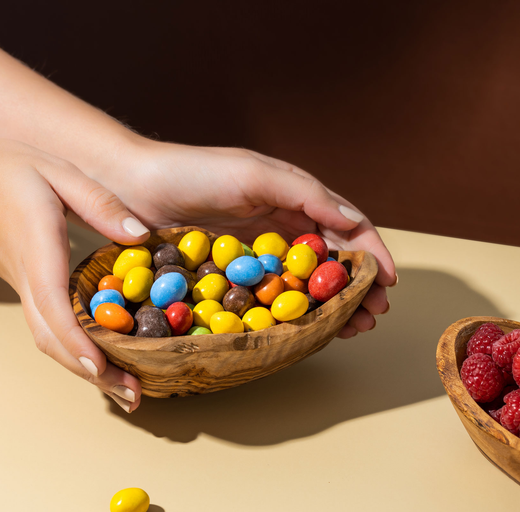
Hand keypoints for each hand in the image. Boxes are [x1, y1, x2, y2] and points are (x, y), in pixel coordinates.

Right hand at [0, 132, 149, 410]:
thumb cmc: (2, 170)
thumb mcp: (56, 172)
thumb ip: (99, 203)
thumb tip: (141, 235)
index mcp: (36, 249)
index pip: (54, 305)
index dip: (76, 340)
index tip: (101, 367)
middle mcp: (27, 279)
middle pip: (53, 338)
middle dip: (91, 372)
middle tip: (131, 397)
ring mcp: (23, 288)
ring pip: (50, 339)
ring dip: (85, 369)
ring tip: (124, 389)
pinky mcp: (25, 288)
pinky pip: (49, 327)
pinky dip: (74, 350)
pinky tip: (101, 357)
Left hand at [104, 139, 396, 336]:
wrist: (131, 185)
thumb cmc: (193, 172)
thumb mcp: (254, 174)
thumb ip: (305, 194)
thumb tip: (354, 222)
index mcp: (293, 198)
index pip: (346, 227)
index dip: (372, 255)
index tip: (388, 284)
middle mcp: (281, 226)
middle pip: (332, 261)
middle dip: (358, 288)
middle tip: (372, 316)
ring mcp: (258, 253)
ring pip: (306, 284)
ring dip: (333, 306)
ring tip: (352, 329)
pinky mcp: (233, 274)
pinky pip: (272, 297)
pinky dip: (294, 314)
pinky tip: (308, 330)